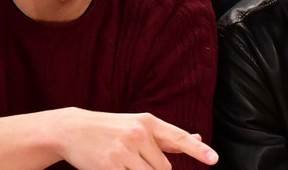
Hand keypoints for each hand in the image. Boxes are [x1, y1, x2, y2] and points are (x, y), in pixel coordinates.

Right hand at [52, 108, 218, 168]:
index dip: (197, 150)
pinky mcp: (111, 167)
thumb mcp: (139, 125)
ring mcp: (124, 151)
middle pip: (165, 168)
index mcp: (148, 122)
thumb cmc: (111, 128)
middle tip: (135, 159)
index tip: (214, 159)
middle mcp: (138, 134)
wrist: (73, 129)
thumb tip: (197, 137)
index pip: (178, 137)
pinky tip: (116, 167)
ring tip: (125, 163)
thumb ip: (166, 135)